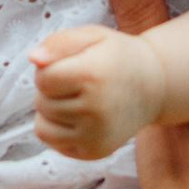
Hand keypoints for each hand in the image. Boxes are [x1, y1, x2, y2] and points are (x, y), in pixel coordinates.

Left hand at [32, 21, 166, 161]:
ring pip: (42, 125)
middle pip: (41, 102)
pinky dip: (57, 129)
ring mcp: (95, 135)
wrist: (154, 87)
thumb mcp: (92, 36)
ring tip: (77, 99)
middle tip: (78, 82)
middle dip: (52, 90)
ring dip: (51, 111)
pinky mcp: (95, 152)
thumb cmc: (117, 57)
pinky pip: (53, 142)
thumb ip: (59, 42)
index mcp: (92, 76)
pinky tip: (78, 117)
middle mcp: (95, 110)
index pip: (43, 78)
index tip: (70, 65)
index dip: (50, 68)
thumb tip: (33, 58)